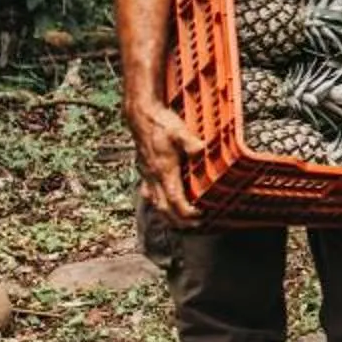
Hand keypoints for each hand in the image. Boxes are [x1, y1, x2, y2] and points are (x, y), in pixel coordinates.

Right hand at [129, 99, 205, 223]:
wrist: (140, 116)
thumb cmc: (161, 123)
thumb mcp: (178, 130)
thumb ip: (189, 141)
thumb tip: (201, 149)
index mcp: (163, 170)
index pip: (174, 199)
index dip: (187, 211)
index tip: (200, 215)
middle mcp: (153, 176)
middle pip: (164, 207)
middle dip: (179, 220)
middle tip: (195, 225)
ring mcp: (147, 174)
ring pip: (154, 203)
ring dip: (167, 215)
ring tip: (179, 222)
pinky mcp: (144, 170)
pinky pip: (148, 194)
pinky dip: (157, 204)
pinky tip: (161, 205)